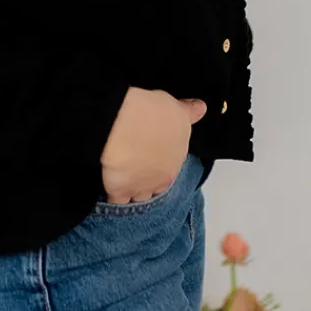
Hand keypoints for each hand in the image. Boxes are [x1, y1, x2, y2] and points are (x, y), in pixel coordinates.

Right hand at [99, 86, 206, 202]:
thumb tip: (200, 108)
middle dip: (150, 182)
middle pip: (158, 187)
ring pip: (140, 198)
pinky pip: (117, 201)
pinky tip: (110, 189)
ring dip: (134, 192)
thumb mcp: (177, 108)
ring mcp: (141, 187)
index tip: (154, 154)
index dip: (162, 161)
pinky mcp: (120, 191)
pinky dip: (114, 198)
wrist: (127, 123)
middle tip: (139, 170)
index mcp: (176, 158)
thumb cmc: (152, 113)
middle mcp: (162, 178)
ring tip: (125, 184)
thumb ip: (188, 112)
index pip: (172, 165)